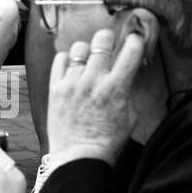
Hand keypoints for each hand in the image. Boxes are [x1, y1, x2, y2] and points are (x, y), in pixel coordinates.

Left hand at [47, 28, 146, 167]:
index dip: (135, 42)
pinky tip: (72, 65)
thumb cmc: (107, 140)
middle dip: (108, 37)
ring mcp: (72, 82)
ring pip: (79, 48)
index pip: (130, 54)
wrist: (79, 156)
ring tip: (88, 55)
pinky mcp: (55, 87)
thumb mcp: (130, 116)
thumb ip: (128, 92)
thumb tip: (127, 74)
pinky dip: (67, 58)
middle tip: (109, 39)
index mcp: (116, 88)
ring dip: (87, 48)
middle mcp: (93, 80)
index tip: (136, 39)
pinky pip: (60, 60)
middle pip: (101, 42)